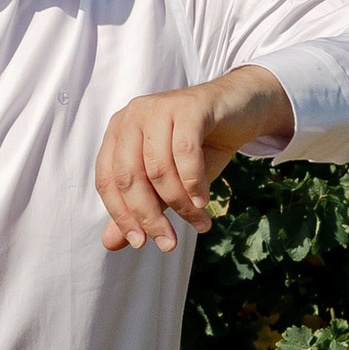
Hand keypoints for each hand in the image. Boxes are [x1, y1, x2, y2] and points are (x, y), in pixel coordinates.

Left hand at [94, 69, 293, 250]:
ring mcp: (159, 107)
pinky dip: (193, 182)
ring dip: (180, 204)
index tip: (140, 243)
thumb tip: (110, 243)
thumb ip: (140, 207)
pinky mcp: (189, 106)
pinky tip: (203, 200)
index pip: (108, 180)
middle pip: (129, 176)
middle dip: (149, 216)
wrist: (240, 110)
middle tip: (169, 243)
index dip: (121, 216)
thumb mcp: (167, 182)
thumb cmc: (199, 146)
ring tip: (199, 222)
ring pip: (158, 168)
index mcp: (119, 133)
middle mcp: (132, 116)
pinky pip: (185, 151)